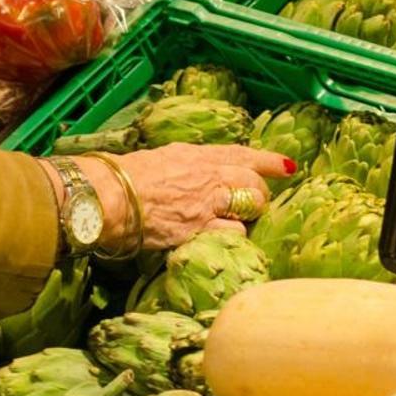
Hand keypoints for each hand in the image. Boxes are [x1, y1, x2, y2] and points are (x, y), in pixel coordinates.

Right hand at [81, 144, 294, 250]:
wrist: (108, 197)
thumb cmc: (123, 178)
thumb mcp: (160, 161)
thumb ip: (184, 166)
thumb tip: (191, 174)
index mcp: (196, 155)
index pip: (241, 154)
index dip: (267, 161)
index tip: (287, 166)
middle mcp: (208, 176)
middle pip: (253, 182)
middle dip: (260, 194)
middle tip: (256, 205)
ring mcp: (207, 203)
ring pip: (250, 208)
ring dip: (247, 219)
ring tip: (233, 224)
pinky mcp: (200, 229)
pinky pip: (232, 233)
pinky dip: (232, 237)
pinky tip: (222, 241)